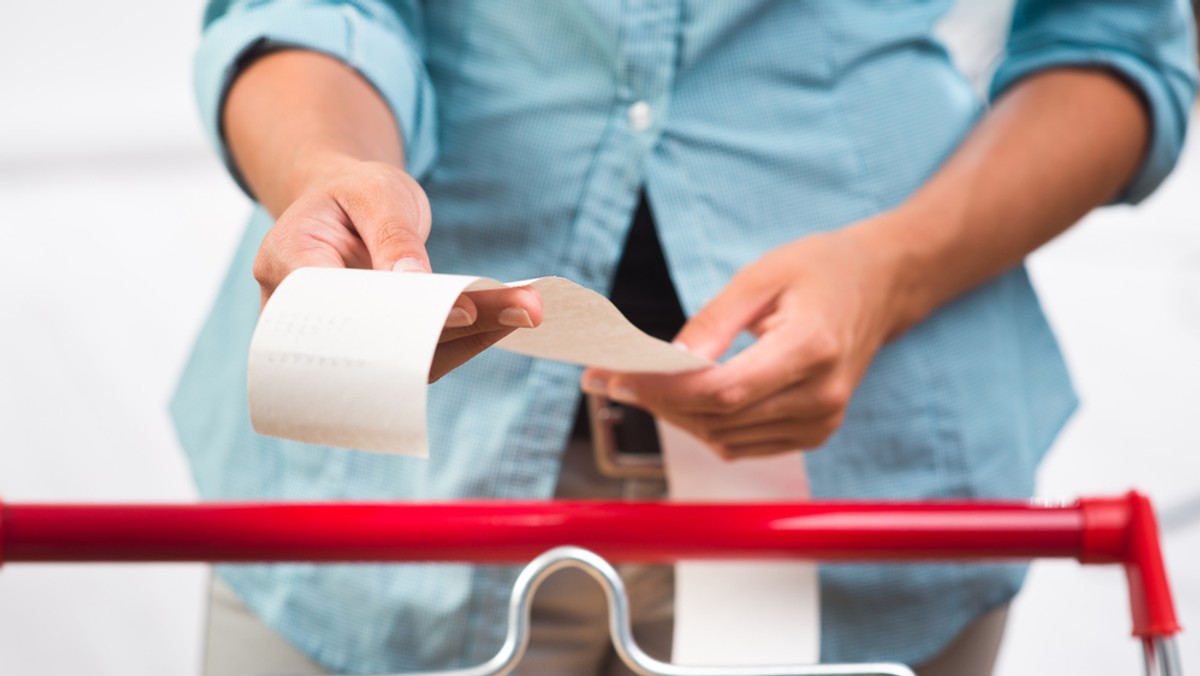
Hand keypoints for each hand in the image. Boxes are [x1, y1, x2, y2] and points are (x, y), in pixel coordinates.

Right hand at [252, 155, 542, 381]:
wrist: (344, 206)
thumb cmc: (352, 192)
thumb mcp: (373, 190)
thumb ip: (391, 234)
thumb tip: (413, 282)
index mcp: (284, 263)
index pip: (339, 305)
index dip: (397, 316)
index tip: (461, 311)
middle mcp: (302, 316)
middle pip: (377, 341)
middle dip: (450, 331)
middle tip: (517, 312)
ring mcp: (340, 341)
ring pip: (405, 358)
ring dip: (471, 338)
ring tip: (527, 308)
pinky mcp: (377, 351)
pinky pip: (420, 355)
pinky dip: (468, 336)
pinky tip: (509, 314)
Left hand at [581, 220, 906, 458]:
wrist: (881, 287)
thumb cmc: (821, 271)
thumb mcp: (761, 276)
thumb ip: (712, 323)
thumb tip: (665, 362)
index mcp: (812, 348)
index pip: (723, 389)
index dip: (662, 390)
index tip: (613, 377)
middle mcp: (821, 395)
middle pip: (718, 417)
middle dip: (654, 400)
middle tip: (605, 378)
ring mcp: (821, 421)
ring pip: (724, 437)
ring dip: (674, 415)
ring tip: (636, 384)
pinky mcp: (814, 433)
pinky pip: (742, 444)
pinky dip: (703, 425)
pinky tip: (680, 398)